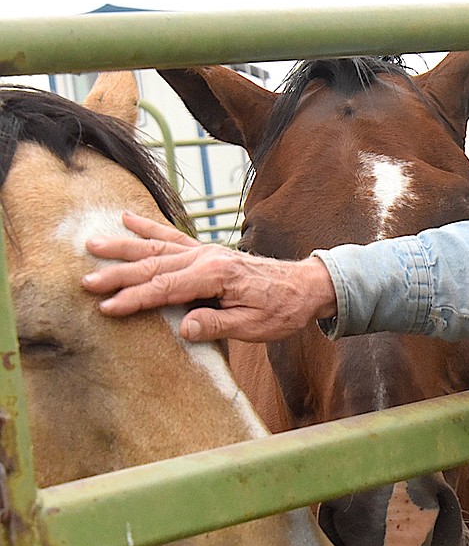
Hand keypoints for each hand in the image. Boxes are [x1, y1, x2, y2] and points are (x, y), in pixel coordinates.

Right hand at [81, 211, 337, 342]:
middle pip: (155, 266)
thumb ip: (219, 325)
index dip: (135, 299)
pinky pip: (173, 237)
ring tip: (93, 244)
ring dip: (124, 247)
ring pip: (157, 247)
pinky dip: (149, 227)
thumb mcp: (255, 326)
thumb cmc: (282, 310)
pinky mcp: (208, 251)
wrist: (305, 287)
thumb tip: (184, 327)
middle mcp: (208, 257)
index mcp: (217, 275)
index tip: (107, 307)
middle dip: (119, 275)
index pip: (167, 288)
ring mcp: (207, 251)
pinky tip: (127, 218)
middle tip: (86, 282)